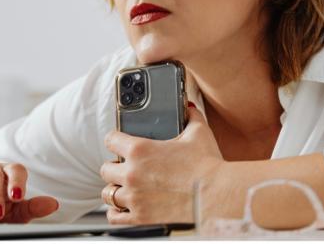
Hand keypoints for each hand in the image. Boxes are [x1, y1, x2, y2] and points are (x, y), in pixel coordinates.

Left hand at [99, 105, 223, 224]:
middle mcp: (131, 173)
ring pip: (108, 193)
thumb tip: (188, 107)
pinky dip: (116, 211)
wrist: (217, 196)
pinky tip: (121, 207)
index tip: (118, 142)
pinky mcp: (141, 216)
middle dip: (114, 167)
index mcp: (139, 149)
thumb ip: (190, 117)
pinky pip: (115, 216)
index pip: (110, 140)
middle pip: (106, 169)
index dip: (114, 139)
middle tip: (124, 168)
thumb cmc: (208, 165)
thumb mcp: (198, 134)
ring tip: (123, 188)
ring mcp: (134, 196)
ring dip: (114, 189)